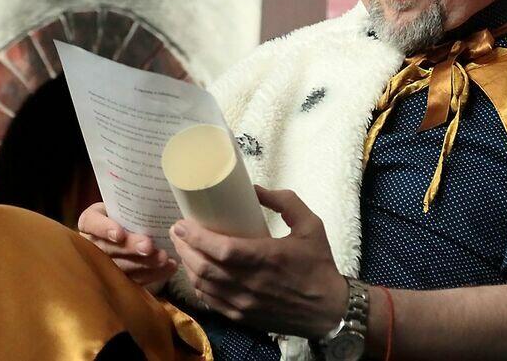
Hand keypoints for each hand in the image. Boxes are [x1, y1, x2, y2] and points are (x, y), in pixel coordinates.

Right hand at [77, 202, 176, 293]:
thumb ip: (133, 201)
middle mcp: (93, 244)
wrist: (131, 225)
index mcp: (91, 221)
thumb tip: (156, 193)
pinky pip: (135, 280)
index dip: (104, 229)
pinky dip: (154, 274)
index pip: (91, 222)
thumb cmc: (128, 210)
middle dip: (130, 248)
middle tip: (148, 247)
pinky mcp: (119, 278)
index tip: (119, 234)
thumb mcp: (125, 201)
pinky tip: (169, 267)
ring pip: (121, 267)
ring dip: (144, 264)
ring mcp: (104, 264)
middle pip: (108, 249)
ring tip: (163, 258)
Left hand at [170, 185, 347, 338]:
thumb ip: (285, 202)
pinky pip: (211, 302)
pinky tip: (196, 273)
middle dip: (184, 248)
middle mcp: (250, 283)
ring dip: (188, 266)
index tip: (182, 222)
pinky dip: (198, 286)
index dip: (195, 236)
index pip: (220, 249)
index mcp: (265, 258)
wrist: (328, 309)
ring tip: (183, 249)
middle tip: (177, 231)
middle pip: (204, 267)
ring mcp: (243, 304)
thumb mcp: (310, 225)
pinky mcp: (242, 317)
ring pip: (203, 286)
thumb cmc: (318, 264)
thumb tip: (255, 189)